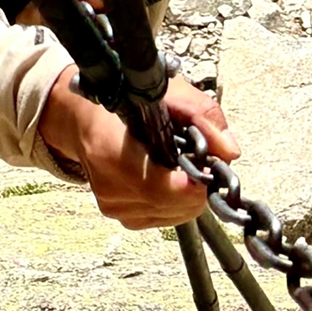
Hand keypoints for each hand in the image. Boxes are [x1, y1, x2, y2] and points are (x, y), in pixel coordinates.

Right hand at [39, 68, 236, 227]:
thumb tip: (229, 152)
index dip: (196, 181)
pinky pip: (161, 218)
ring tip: (176, 165)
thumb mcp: (166, 93)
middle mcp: (110, 188)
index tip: (206, 162)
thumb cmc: (124, 100)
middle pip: (175, 205)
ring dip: (185, 194)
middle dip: (196, 185)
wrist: (82, 118)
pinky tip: (165, 177)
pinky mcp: (118, 215)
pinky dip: (172, 201)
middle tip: (194, 158)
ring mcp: (112, 206)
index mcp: (112, 152)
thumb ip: (201, 116)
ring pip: (173, 215)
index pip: (166, 188)